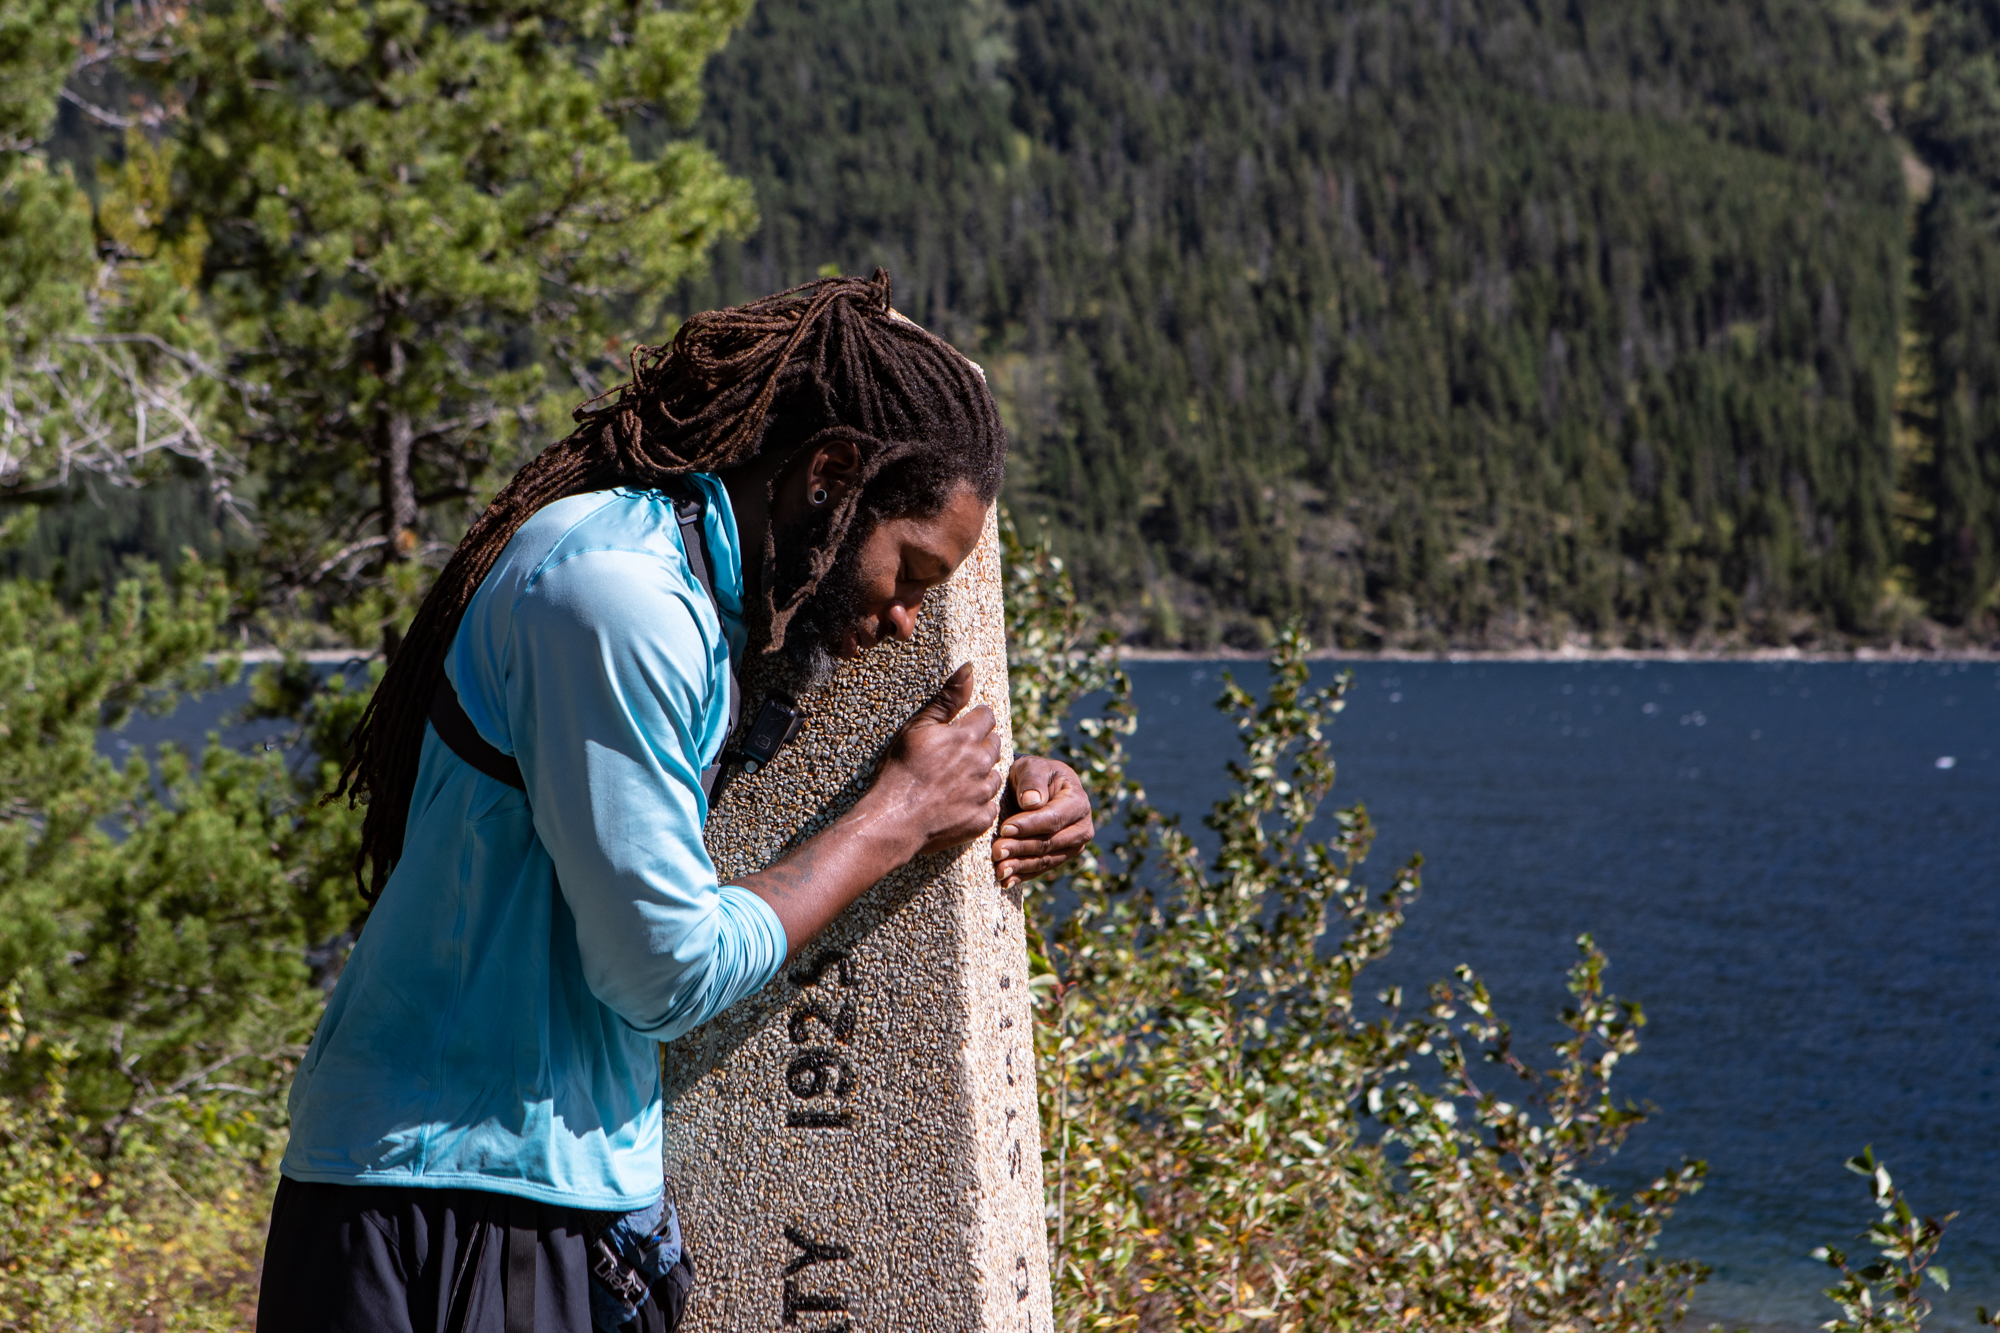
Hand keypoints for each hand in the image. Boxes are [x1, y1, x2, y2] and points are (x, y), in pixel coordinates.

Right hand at [870, 662, 1005, 856]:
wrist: (895, 820)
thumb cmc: (900, 771)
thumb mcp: (918, 728)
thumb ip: (947, 698)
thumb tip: (969, 668)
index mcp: (966, 737)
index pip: (986, 717)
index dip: (974, 720)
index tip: (961, 728)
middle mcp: (982, 763)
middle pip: (995, 744)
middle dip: (980, 745)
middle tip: (956, 755)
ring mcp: (984, 793)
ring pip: (994, 775)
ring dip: (982, 774)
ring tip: (955, 781)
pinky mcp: (982, 818)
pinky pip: (989, 804)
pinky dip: (978, 802)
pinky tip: (957, 803)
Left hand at [992, 755, 1092, 888]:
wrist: (1032, 787)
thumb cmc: (1032, 774)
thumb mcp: (1031, 767)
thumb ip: (1032, 780)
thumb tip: (1032, 802)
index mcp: (1078, 801)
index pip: (1053, 818)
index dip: (1029, 825)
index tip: (1005, 828)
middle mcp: (1082, 827)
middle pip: (1050, 842)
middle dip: (1021, 848)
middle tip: (997, 852)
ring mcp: (1073, 845)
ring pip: (1046, 859)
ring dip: (1021, 866)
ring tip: (999, 869)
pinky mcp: (1061, 857)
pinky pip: (1042, 869)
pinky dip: (1023, 875)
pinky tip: (1006, 880)